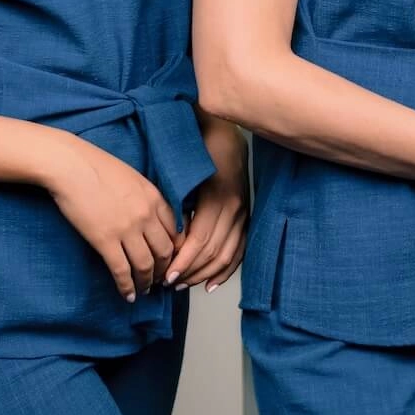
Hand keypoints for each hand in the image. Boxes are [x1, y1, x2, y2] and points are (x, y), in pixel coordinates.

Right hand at [45, 137, 179, 303]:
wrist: (70, 166)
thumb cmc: (97, 167)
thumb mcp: (132, 178)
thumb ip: (145, 198)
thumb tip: (149, 217)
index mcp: (154, 198)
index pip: (175, 232)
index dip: (175, 251)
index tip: (170, 260)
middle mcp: (146, 215)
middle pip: (165, 252)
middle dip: (164, 270)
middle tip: (159, 280)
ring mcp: (126, 229)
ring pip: (146, 265)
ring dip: (147, 282)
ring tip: (144, 291)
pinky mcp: (105, 240)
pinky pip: (122, 270)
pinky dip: (127, 286)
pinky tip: (127, 295)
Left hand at [166, 124, 248, 293]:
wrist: (224, 130)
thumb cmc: (199, 148)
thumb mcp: (185, 174)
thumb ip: (178, 205)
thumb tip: (168, 238)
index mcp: (219, 197)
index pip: (201, 241)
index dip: (183, 261)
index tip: (166, 275)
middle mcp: (236, 208)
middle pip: (213, 252)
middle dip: (191, 271)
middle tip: (170, 283)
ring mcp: (244, 213)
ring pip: (227, 255)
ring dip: (205, 274)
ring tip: (184, 283)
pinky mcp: (247, 216)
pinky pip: (240, 250)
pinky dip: (226, 270)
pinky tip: (212, 284)